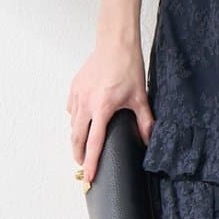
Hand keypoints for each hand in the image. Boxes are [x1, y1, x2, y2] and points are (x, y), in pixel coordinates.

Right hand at [68, 43, 154, 186]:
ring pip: (72, 123)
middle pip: (76, 137)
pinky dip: (74, 118)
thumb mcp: (140, 96)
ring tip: (81, 147)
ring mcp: (78, 94)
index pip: (94, 142)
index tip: (90, 175)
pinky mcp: (75, 86)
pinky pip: (71, 108)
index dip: (91, 162)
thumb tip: (148, 138)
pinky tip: (81, 121)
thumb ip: (145, 121)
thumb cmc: (128, 66)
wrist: (116, 43)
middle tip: (82, 165)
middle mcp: (86, 102)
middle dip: (78, 155)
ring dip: (76, 138)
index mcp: (103, 107)